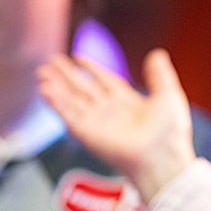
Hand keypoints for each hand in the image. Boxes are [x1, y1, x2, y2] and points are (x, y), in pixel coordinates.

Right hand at [36, 48, 195, 201]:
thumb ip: (159, 74)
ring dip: (56, 87)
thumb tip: (157, 53)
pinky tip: (45, 89)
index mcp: (127, 102)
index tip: (77, 57)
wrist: (161, 157)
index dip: (90, 69)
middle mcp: (109, 112)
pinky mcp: (87, 133)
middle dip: (66, 76)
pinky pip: (68, 114)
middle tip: (50, 61)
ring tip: (41, 72)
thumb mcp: (168, 95)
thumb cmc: (169, 131)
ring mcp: (97, 122)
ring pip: (71, 100)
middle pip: (82, 89)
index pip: (104, 81)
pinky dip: (56, 102)